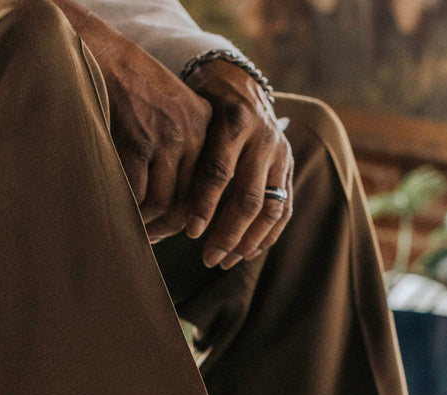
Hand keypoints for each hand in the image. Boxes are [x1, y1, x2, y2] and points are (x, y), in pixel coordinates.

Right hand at [53, 0, 211, 239]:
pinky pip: (138, 194)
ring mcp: (167, 138)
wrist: (98, 53)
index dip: (190, 216)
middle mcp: (192, 133)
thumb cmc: (128, 88)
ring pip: (162, 202)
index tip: (176, 232)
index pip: (205, 187)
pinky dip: (129, 212)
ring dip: (146, 225)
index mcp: (204, 126)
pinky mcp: (140, 142)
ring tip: (133, 232)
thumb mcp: (168, 111)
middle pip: (187, 200)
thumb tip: (180, 206)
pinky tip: (119, 217)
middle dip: (167, 227)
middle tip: (150, 239)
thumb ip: (180, 148)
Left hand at [182, 58, 293, 267]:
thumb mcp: (190, 118)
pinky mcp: (289, 168)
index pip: (219, 173)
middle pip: (249, 198)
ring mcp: (281, 155)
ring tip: (227, 261)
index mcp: (234, 122)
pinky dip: (267, 235)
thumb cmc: (202, 106)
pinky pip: (283, 209)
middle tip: (209, 259)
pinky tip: (248, 253)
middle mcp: (263, 139)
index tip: (190, 233)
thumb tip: (158, 202)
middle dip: (228, 234)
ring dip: (249, 241)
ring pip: (270, 209)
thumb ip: (184, 153)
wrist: (237, 82)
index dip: (205, 206)